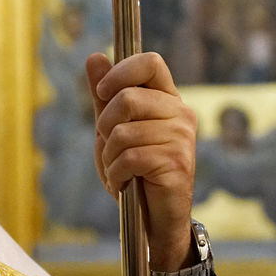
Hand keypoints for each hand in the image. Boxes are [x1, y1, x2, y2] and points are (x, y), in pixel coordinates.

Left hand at [84, 52, 199, 275]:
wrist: (154, 218)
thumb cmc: (134, 172)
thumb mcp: (112, 129)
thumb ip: (105, 95)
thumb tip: (93, 56)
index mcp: (167, 99)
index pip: (150, 62)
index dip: (121, 71)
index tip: (103, 92)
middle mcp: (180, 114)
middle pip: (128, 98)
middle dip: (105, 126)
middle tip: (111, 147)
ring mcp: (182, 138)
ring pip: (123, 132)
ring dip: (109, 157)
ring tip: (120, 171)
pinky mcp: (177, 163)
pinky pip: (129, 158)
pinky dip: (116, 174)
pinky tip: (124, 183)